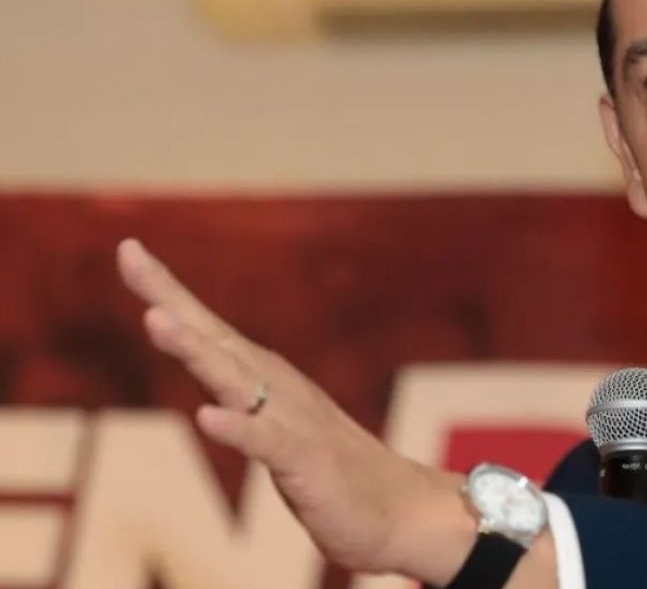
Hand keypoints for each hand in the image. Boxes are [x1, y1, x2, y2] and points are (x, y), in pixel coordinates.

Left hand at [115, 238, 473, 580]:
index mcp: (265, 381)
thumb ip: (244, 405)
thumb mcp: (277, 432)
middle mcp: (277, 389)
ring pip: (235, 381)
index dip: (167, 292)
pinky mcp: (308, 462)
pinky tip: (208, 418)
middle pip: (214, 339)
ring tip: (154, 321)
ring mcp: (294, 422)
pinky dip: (238, 430)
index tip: (128, 249)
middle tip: (131, 256)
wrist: (404, 511)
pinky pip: (268, 444)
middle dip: (170, 299)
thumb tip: (211, 382)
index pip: (207, 330)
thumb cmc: (335, 472)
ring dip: (194, 350)